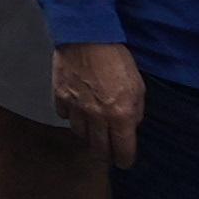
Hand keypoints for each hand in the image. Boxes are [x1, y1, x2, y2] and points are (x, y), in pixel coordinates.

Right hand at [53, 36, 145, 162]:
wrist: (87, 37)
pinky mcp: (59, 96)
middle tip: (108, 153)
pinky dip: (71, 117)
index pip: (123, 150)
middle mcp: (97, 118)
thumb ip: (136, 110)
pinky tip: (76, 112)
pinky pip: (64, 116)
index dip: (125, 159)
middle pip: (99, 149)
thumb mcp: (138, 86)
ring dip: (87, 137)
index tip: (124, 162)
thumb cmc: (118, 60)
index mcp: (121, 116)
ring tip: (92, 134)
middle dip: (105, 155)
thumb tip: (130, 124)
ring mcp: (75, 108)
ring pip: (80, 135)